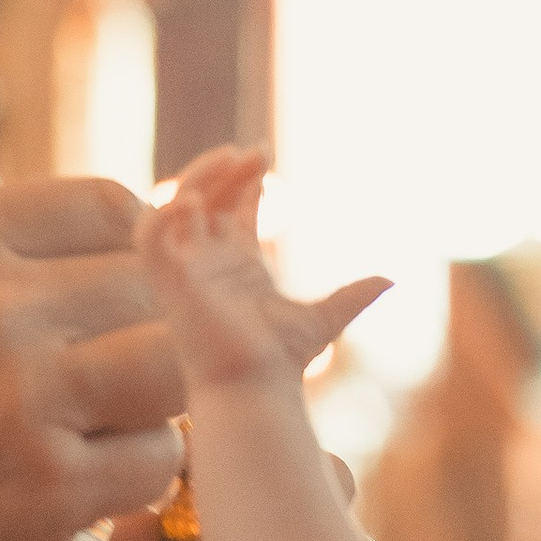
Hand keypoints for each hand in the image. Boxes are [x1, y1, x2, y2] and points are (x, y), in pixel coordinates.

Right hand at [0, 180, 184, 540]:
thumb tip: (111, 237)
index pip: (111, 206)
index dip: (135, 252)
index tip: (122, 295)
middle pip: (156, 287)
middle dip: (150, 329)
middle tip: (119, 374)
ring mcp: (24, 398)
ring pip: (174, 368)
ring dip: (154, 402)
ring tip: (104, 427)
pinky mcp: (45, 492)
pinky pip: (155, 462)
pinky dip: (134, 478)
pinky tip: (83, 485)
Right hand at [137, 146, 386, 389]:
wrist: (255, 388)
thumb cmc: (280, 363)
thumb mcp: (325, 318)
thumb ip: (354, 295)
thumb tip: (391, 279)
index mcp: (238, 268)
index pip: (232, 211)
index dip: (244, 181)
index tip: (264, 155)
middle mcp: (207, 264)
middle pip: (207, 199)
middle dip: (225, 171)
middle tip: (256, 152)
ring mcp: (186, 270)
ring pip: (176, 205)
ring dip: (198, 177)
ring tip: (231, 158)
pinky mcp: (169, 280)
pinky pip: (149, 235)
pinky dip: (163, 212)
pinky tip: (193, 200)